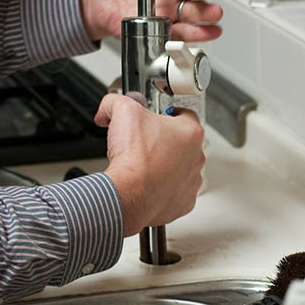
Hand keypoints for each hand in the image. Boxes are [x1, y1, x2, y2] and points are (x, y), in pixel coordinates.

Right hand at [94, 93, 204, 236]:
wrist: (128, 195)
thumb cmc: (134, 158)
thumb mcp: (122, 111)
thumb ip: (115, 102)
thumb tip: (108, 107)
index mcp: (190, 133)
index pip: (184, 114)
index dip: (165, 114)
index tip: (154, 118)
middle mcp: (196, 157)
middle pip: (182, 143)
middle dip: (164, 141)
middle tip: (144, 142)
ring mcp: (191, 182)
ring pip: (180, 168)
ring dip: (166, 166)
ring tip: (144, 165)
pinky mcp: (183, 203)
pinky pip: (175, 192)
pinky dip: (162, 189)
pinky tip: (147, 184)